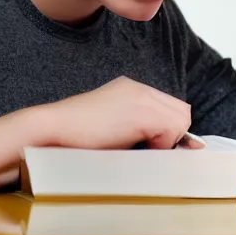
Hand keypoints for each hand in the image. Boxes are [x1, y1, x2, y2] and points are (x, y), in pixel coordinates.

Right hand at [46, 76, 191, 149]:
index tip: (152, 145)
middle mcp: (138, 87)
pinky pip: (172, 129)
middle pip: (181, 111)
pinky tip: (132, 144)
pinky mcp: (141, 110)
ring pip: (180, 120)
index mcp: (129, 88)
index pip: (169, 107)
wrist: (54, 128)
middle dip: (170, 134)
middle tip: (145, 147)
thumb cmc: (75, 134)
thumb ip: (136, 128)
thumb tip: (168, 146)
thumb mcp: (111, 125)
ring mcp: (140, 96)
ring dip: (164, 139)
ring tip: (136, 145)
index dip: (166, 130)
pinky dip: (160, 144)